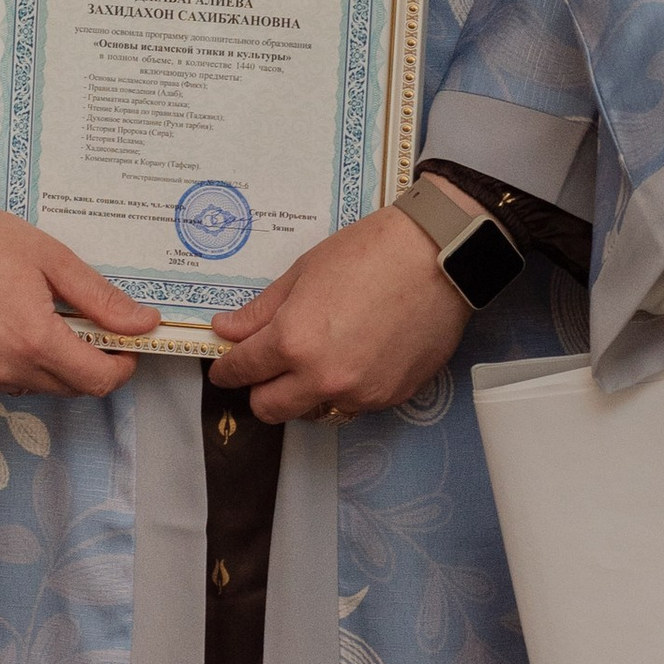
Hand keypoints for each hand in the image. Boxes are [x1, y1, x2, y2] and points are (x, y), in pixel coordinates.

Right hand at [0, 192, 157, 398]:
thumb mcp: (52, 259)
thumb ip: (100, 300)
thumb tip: (143, 323)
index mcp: (33, 340)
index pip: (96, 381)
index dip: (120, 367)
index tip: (124, 346)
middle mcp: (1, 368)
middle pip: (67, 389)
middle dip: (87, 364)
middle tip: (85, 326)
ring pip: (32, 386)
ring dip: (48, 365)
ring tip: (38, 319)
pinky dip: (12, 363)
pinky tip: (3, 326)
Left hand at [206, 206, 469, 424]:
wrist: (439, 256)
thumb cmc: (369, 253)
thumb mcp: (304, 273)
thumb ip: (262, 311)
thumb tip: (228, 330)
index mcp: (292, 342)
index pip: (243, 371)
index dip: (227, 370)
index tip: (225, 368)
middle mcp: (322, 378)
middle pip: (270, 409)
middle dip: (260, 391)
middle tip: (267, 368)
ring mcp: (359, 393)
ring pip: (312, 410)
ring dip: (304, 393)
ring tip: (319, 358)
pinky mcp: (391, 397)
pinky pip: (353, 404)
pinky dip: (344, 388)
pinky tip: (357, 356)